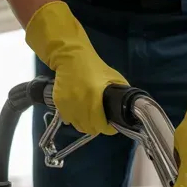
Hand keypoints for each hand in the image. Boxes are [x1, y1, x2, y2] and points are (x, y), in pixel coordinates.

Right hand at [24, 1, 125, 135]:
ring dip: (86, 125)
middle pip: (90, 129)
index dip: (109, 128)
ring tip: (90, 117)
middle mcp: (80, 103)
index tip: (112, 125)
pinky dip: (75, 119)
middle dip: (98, 127)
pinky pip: (69, 120)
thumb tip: (127, 109)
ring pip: (79, 126)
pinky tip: (79, 112)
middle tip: (101, 121)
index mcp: (95, 97)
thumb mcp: (114, 77)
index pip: (102, 125)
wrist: (71, 57)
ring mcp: (68, 105)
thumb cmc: (95, 67)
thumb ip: (121, 93)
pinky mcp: (59, 104)